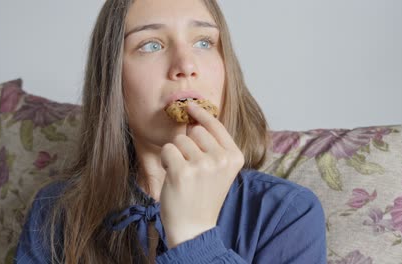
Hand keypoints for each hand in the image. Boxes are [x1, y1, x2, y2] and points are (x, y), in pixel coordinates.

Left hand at [159, 101, 244, 247]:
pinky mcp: (182, 171)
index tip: (190, 105)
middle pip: (195, 132)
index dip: (201, 114)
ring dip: (176, 154)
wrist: (194, 228)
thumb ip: (214, 146)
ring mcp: (203, 165)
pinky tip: (173, 177)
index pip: (216, 126)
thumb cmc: (204, 196)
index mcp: (235, 157)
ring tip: (183, 174)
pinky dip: (165, 161)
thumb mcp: (220, 170)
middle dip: (187, 145)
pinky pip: (167, 150)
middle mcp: (221, 159)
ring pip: (180, 140)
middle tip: (190, 167)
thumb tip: (195, 119)